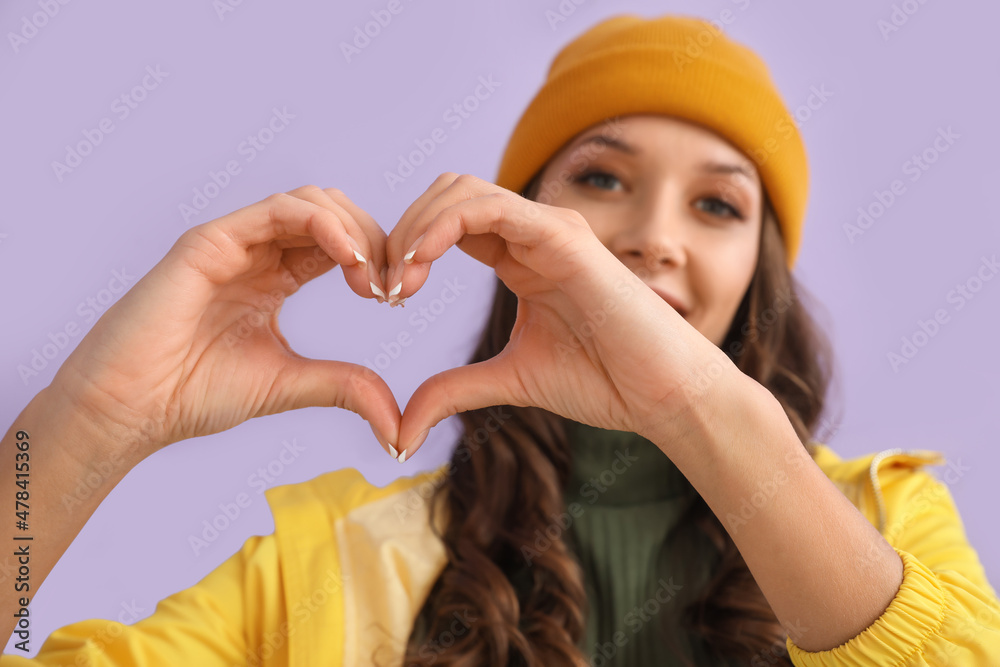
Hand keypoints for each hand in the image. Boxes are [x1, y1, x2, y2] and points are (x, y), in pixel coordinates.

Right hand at [49, 185, 402, 463]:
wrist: (132, 409)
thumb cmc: (195, 395)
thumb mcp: (290, 385)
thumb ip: (344, 387)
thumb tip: (398, 423)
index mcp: (276, 278)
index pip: (341, 244)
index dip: (377, 260)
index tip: (398, 298)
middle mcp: (258, 252)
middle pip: (335, 214)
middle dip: (375, 241)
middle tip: (392, 286)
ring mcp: (234, 241)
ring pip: (312, 202)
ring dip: (356, 231)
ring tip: (372, 277)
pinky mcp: (211, 240)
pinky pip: (279, 209)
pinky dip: (324, 225)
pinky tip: (349, 260)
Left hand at [384, 173, 739, 458]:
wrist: (661, 394)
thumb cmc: (602, 380)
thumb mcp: (508, 381)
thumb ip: (453, 390)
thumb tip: (400, 428)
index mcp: (519, 256)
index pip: (448, 224)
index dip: (407, 249)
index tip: (384, 296)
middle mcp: (532, 232)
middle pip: (446, 195)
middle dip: (403, 232)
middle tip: (382, 287)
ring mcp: (550, 228)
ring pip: (461, 190)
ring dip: (416, 227)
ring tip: (397, 281)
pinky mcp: (564, 237)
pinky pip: (490, 207)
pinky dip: (444, 226)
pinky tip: (419, 265)